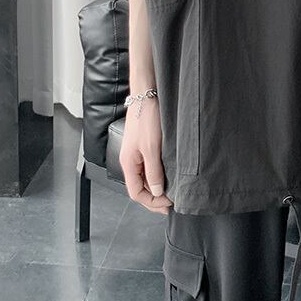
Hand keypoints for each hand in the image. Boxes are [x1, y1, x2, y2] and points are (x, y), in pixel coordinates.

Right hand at [119, 93, 172, 214]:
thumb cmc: (147, 118)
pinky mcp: (144, 145)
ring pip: (145, 178)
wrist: (146, 95)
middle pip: (140, 188)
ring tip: (172, 192)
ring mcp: (136, 153)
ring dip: (157, 187)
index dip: (151, 202)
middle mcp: (130, 161)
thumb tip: (157, 192)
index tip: (168, 205)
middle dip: (154, 198)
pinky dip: (158, 175)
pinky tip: (168, 175)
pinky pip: (149, 167)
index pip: (136, 193)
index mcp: (128, 164)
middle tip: (171, 204)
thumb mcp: (152, 148)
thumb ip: (153, 172)